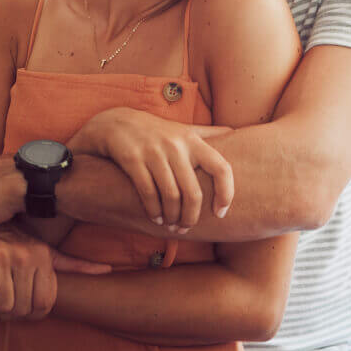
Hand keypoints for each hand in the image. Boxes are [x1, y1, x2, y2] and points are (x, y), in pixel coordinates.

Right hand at [0, 223, 110, 319]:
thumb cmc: (4, 241)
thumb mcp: (41, 249)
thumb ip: (71, 264)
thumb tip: (108, 270)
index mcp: (42, 255)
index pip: (45, 304)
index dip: (31, 314)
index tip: (19, 306)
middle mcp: (25, 255)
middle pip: (23, 309)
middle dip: (9, 313)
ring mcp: (1, 257)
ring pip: (4, 306)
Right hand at [68, 106, 234, 231]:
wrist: (115, 123)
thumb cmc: (156, 132)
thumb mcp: (183, 129)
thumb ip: (208, 133)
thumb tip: (235, 132)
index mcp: (193, 140)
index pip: (221, 168)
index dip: (226, 193)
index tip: (220, 212)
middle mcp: (176, 145)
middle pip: (193, 192)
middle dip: (191, 216)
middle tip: (186, 227)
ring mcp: (154, 152)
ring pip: (170, 196)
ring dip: (171, 217)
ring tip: (170, 225)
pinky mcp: (133, 159)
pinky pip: (147, 192)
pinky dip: (153, 211)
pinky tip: (155, 218)